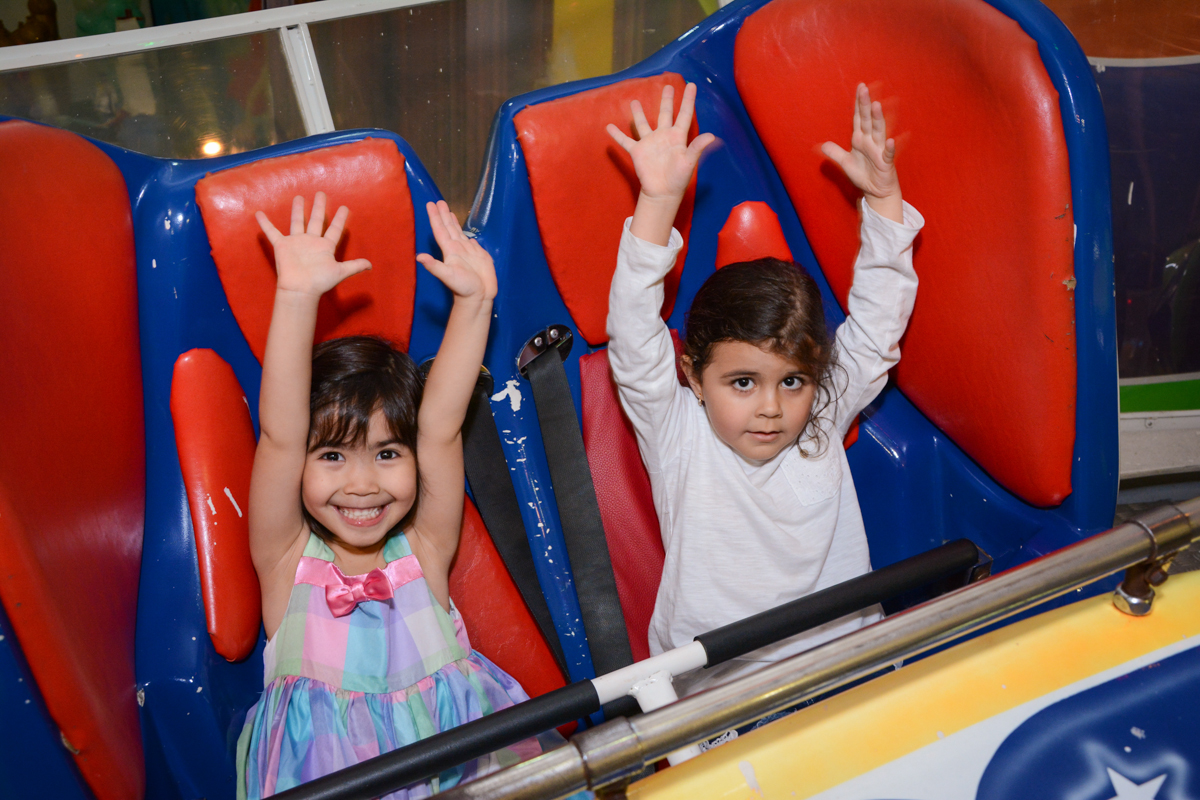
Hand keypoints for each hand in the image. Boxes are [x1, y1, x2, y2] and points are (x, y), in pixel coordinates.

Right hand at [256, 193, 370, 296]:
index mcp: (325, 246)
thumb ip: (354, 266)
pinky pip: (272, 232)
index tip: (345, 207)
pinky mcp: (282, 245)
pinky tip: (260, 214)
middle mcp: (311, 241)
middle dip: (319, 207)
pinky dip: (265, 224)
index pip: (334, 229)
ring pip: (297, 222)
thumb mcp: (340, 272)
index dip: (340, 219)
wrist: (300, 289)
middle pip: (316, 220)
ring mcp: (296, 242)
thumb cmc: (320, 281)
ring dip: (298, 210)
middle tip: (321, 194)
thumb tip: (371, 265)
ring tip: (299, 198)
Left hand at [417, 200, 496, 301]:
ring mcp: (468, 251)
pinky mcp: (479, 255)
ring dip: (453, 221)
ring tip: (449, 210)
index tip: (430, 204)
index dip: (435, 217)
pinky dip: (466, 234)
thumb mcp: (448, 276)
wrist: (480, 297)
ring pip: (458, 232)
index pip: (440, 230)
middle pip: (448, 228)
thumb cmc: (464, 288)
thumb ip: (434, 266)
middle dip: (443, 214)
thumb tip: (419, 257)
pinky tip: (464, 230)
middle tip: (438, 201)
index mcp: (450, 250)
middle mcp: (457, 248)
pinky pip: (471, 241)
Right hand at [606, 82, 715, 204]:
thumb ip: (697, 147)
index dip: (688, 100)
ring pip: (643, 124)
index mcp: (678, 137)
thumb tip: (711, 136)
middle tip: (668, 86)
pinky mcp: (638, 152)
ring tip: (633, 101)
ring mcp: (650, 143)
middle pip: (665, 114)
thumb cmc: (678, 178)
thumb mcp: (689, 162)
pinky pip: (625, 141)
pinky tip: (609, 127)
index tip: (691, 85)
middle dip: (666, 100)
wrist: (662, 193)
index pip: (684, 114)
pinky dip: (617, 135)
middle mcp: (663, 136)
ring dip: (638, 113)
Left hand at [820, 84, 902, 220]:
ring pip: (879, 132)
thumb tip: (822, 145)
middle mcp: (870, 141)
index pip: (859, 118)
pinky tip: (889, 141)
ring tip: (876, 105)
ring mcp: (879, 151)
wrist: (875, 191)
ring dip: (878, 119)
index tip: (860, 87)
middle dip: (865, 105)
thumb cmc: (863, 175)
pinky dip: (889, 148)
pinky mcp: (886, 163)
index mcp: (860, 139)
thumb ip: (835, 153)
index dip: (858, 104)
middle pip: (868, 120)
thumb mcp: (845, 163)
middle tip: (864, 88)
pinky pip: (887, 154)